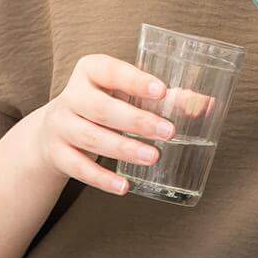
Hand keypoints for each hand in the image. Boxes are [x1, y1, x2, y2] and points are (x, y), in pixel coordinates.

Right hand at [32, 54, 179, 194]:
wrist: (54, 130)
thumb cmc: (103, 104)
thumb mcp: (125, 94)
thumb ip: (161, 98)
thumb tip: (203, 105)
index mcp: (90, 71)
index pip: (111, 71)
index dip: (135, 81)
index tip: (162, 91)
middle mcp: (71, 95)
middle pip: (102, 108)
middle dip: (137, 121)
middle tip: (169, 132)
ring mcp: (61, 125)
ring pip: (92, 137)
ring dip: (125, 148)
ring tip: (154, 157)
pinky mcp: (57, 153)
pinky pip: (79, 167)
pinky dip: (102, 178)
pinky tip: (124, 187)